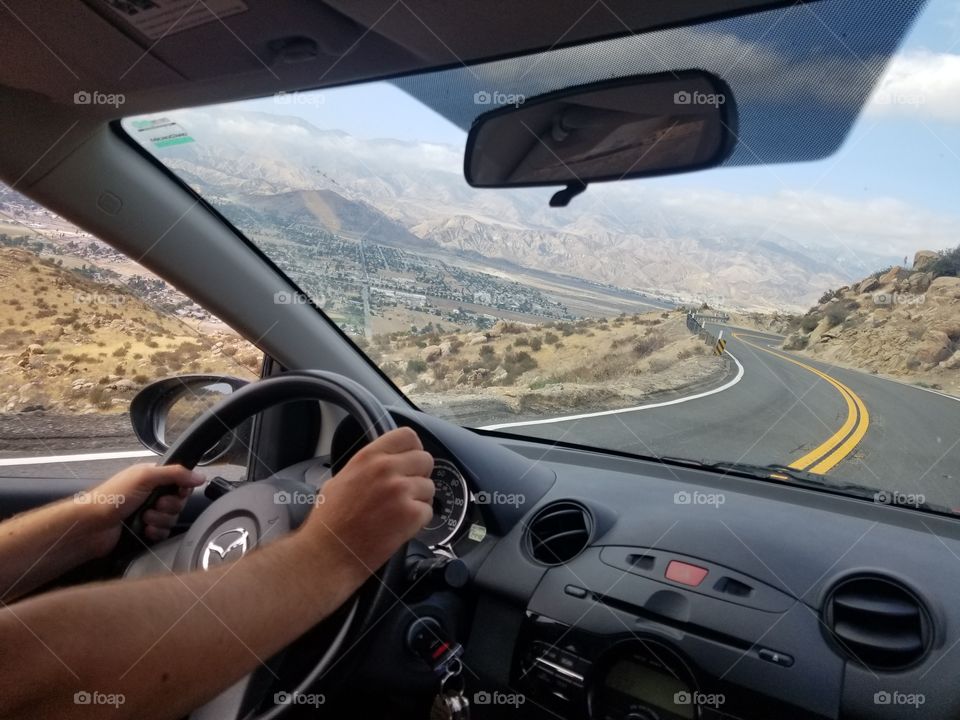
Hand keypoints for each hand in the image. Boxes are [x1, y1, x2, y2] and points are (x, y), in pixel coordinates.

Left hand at [80, 464, 205, 554]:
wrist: (91, 527)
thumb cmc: (111, 498)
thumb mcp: (145, 477)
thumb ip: (175, 474)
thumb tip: (200, 476)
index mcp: (151, 477)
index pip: (181, 481)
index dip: (181, 490)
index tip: (175, 493)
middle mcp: (151, 493)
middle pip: (179, 502)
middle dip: (168, 507)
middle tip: (153, 505)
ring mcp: (148, 512)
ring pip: (172, 519)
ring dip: (160, 520)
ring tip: (144, 519)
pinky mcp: (145, 530)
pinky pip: (164, 533)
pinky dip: (156, 532)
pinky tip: (144, 530)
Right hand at [302, 427, 434, 571]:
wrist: (328, 554)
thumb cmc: (330, 522)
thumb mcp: (341, 479)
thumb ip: (367, 466)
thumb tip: (384, 462)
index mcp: (369, 457)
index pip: (407, 436)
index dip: (412, 450)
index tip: (409, 461)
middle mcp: (387, 469)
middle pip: (425, 460)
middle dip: (419, 476)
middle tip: (405, 491)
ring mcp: (401, 491)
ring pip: (429, 487)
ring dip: (419, 500)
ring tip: (398, 512)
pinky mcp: (411, 514)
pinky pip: (429, 511)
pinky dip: (418, 521)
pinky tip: (399, 526)